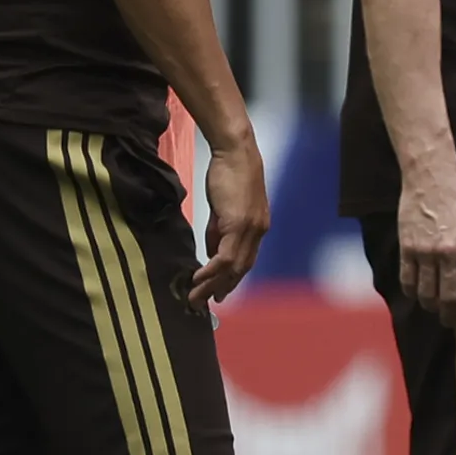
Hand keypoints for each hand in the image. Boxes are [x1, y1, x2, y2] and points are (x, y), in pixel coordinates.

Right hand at [191, 128, 267, 307]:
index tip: (218, 292)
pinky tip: (200, 278)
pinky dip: (212, 269)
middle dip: (222, 287)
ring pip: (233, 265)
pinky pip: (225, 254)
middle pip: (241, 268)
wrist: (236, 153)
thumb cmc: (229, 175)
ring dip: (213, 283)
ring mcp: (251, 228)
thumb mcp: (224, 208)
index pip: (245, 260)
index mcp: (257, 227)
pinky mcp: (239, 223)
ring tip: (196, 296)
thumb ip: (219, 232)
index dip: (232, 278)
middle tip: (205, 302)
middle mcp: (259, 231)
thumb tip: (210, 253)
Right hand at [395, 168, 455, 319]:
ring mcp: (426, 252)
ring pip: (427, 292)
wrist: (431, 181)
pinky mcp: (407, 248)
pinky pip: (407, 279)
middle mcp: (448, 254)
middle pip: (450, 296)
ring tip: (434, 309)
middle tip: (451, 323)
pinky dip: (411, 291)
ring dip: (431, 306)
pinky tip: (415, 295)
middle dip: (451, 315)